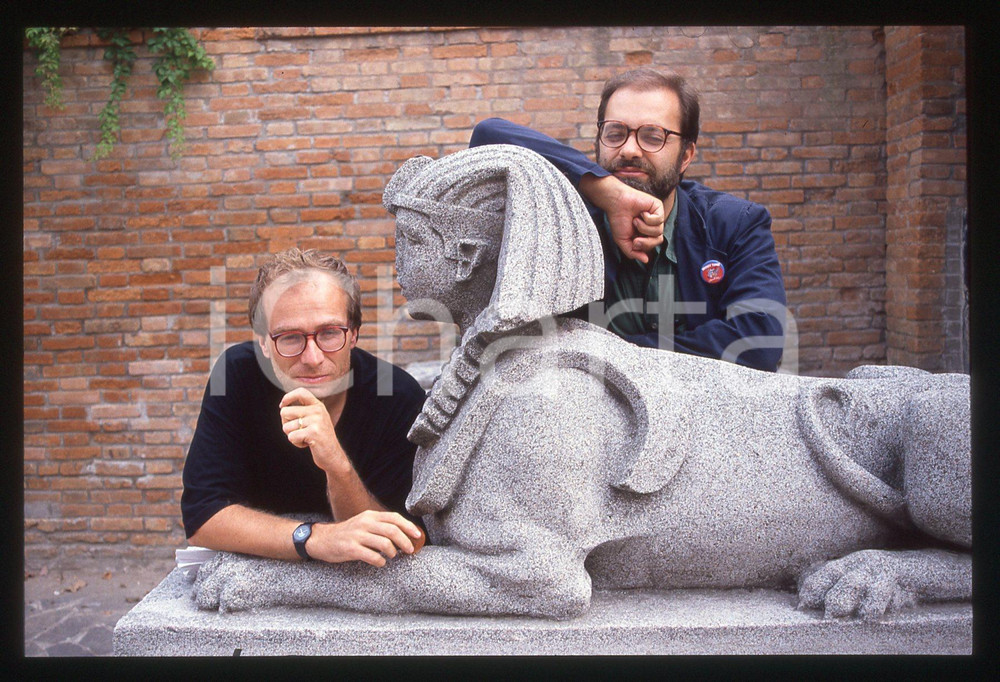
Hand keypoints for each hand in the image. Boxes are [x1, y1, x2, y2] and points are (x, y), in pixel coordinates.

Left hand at [279, 387, 344, 472]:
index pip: (301, 392)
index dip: (288, 397)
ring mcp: (316, 421)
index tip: (282, 405)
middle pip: (285, 412)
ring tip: (305, 438)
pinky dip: (296, 443)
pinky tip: (307, 444)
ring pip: (286, 427)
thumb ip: (303, 411)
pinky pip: (291, 437)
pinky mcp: (313, 433)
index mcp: (318, 405)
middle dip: (286, 424)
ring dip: (292, 436)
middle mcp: (318, 410)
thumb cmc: (319, 438)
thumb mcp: (315, 420)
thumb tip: (283, 406)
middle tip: (298, 431)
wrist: (333, 455)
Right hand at [306, 510, 425, 566]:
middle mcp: (364, 523)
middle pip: (392, 531)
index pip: (394, 518)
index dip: (409, 526)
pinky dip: (380, 561)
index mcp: (369, 515)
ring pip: (385, 544)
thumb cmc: (347, 534)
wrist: (322, 539)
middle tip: (410, 550)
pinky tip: (380, 562)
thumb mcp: (363, 523)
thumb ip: (380, 526)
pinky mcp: (350, 548)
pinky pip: (372, 556)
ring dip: (393, 552)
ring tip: (392, 556)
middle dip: (405, 542)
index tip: (418, 535)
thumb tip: (404, 534)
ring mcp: (357, 535)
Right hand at [580, 174, 663, 262]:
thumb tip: (646, 260)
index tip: (634, 242)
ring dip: (644, 228)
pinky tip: (641, 213)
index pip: (652, 245)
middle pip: (658, 240)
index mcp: (644, 234)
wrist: (616, 204)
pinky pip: (659, 220)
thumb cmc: (618, 220)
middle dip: (646, 241)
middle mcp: (651, 226)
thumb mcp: (622, 241)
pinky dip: (648, 218)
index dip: (644, 246)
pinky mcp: (658, 208)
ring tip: (635, 220)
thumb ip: (633, 252)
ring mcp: (656, 217)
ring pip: (659, 231)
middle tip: (636, 237)